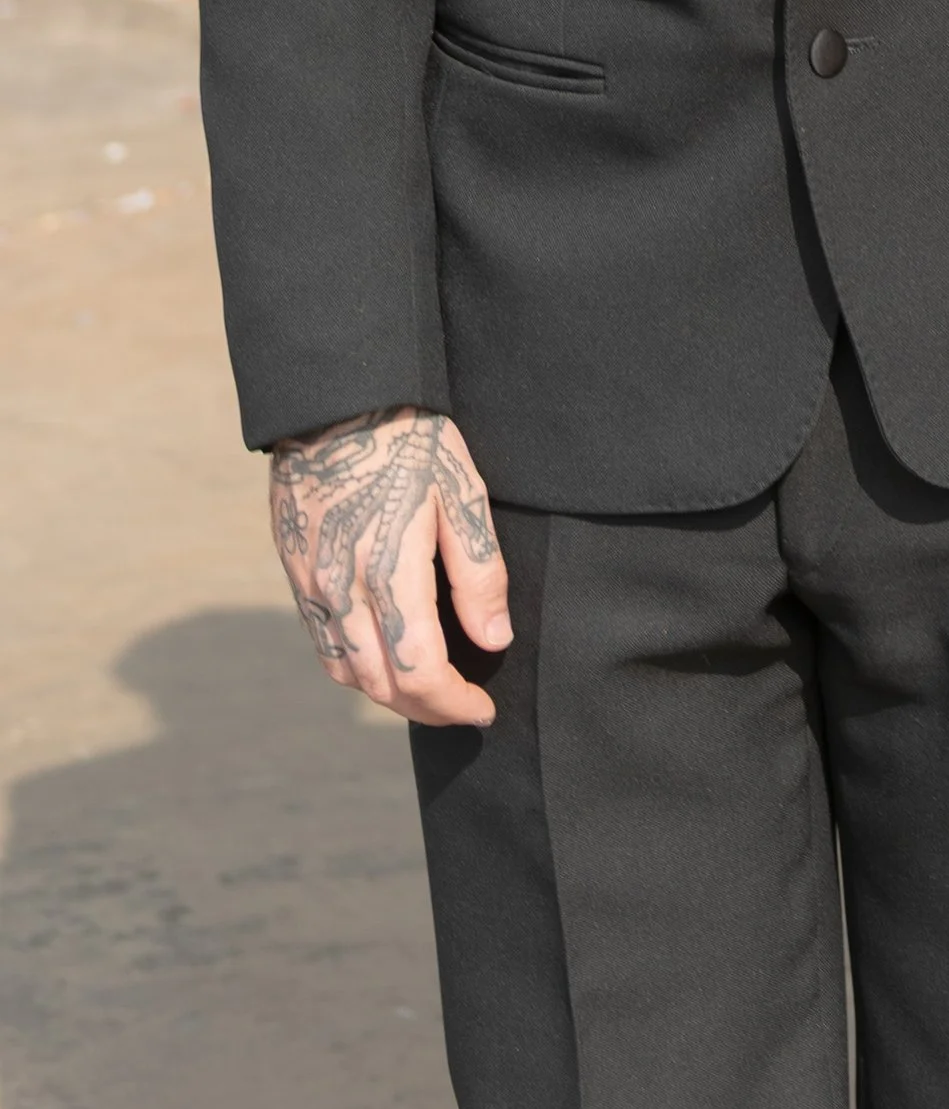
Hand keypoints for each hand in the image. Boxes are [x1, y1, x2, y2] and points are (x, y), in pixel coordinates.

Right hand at [269, 406, 511, 727]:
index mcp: (388, 573)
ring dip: (388, 694)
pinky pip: (324, 643)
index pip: (419, 673)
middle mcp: (341, 590)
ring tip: (430, 687)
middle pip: (380, 685)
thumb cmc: (409, 439)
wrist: (333, 400)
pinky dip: (356, 668)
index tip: (484, 709)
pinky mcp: (295, 573)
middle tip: (463, 707)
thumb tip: (494, 639)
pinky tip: (385, 656)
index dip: (453, 704)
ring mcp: (311, 585)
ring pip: (346, 672)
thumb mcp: (462, 491)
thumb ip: (480, 572)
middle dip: (426, 708)